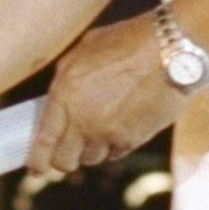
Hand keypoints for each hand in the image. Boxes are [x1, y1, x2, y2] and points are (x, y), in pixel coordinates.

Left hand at [30, 14, 183, 175]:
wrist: (173, 51)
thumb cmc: (130, 41)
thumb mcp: (86, 49)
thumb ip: (67, 77)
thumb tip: (58, 98)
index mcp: (65, 92)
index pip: (44, 139)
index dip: (37, 159)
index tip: (36, 168)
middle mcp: (82, 118)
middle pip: (65, 161)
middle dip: (65, 159)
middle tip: (69, 150)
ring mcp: (107, 132)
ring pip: (91, 159)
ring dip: (92, 149)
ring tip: (102, 128)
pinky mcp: (131, 140)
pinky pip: (115, 153)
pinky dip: (114, 145)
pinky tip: (122, 125)